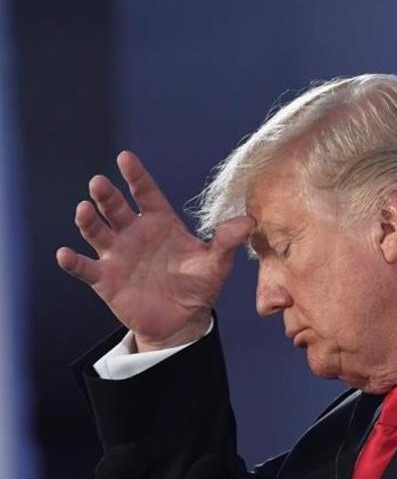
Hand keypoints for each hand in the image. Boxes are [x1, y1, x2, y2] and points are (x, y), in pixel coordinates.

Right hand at [56, 151, 253, 350]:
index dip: (136, 176)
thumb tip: (248, 221)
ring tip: (84, 210)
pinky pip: (85, 268)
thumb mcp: (216, 264)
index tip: (124, 158)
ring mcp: (117, 255)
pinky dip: (73, 262)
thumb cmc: (198, 285)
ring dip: (88, 222)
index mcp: (161, 223)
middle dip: (107, 196)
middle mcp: (135, 233)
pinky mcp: (105, 280)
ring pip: (97, 232)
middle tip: (99, 183)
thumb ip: (227, 242)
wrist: (183, 320)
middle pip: (116, 209)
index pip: (146, 194)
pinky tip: (65, 254)